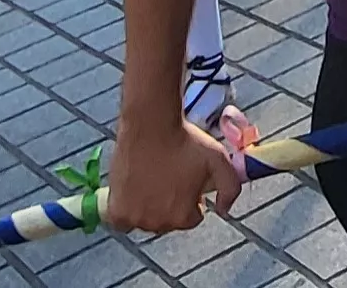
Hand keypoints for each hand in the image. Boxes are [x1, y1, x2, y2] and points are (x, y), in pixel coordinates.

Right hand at [102, 118, 242, 233]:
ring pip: (145, 219)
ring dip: (149, 206)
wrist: (151, 123)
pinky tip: (133, 194)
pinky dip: (126, 212)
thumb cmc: (186, 141)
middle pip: (168, 220)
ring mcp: (135, 217)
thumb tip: (224, 211)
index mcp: (183, 217)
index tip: (187, 179)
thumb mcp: (220, 162)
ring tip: (152, 179)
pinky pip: (122, 222)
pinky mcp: (116, 209)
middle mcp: (158, 223)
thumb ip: (231, 190)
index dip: (193, 197)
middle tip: (169, 176)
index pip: (193, 217)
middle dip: (172, 203)